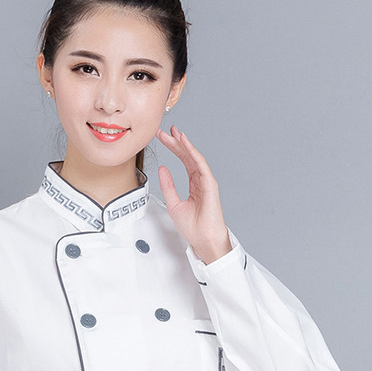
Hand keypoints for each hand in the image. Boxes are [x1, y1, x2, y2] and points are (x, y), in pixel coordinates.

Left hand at [155, 124, 231, 263]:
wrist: (203, 239)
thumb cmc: (193, 227)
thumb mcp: (174, 204)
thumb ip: (168, 186)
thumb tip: (162, 169)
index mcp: (194, 184)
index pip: (183, 161)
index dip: (173, 148)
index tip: (162, 138)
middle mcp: (201, 180)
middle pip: (187, 156)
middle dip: (176, 142)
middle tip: (163, 131)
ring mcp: (206, 181)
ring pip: (194, 157)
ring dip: (183, 144)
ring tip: (173, 132)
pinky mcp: (210, 184)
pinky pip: (200, 164)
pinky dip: (192, 152)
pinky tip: (184, 143)